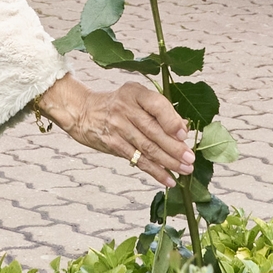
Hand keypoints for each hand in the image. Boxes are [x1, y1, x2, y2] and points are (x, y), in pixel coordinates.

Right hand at [36, 73, 197, 182]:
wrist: (83, 111)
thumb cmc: (118, 104)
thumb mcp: (135, 97)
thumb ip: (158, 110)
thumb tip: (183, 128)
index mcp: (135, 92)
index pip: (156, 105)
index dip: (171, 121)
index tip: (184, 134)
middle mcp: (125, 108)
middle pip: (154, 131)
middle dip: (174, 147)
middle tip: (190, 159)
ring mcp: (118, 127)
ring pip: (147, 147)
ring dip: (168, 162)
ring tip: (184, 170)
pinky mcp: (113, 144)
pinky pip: (137, 159)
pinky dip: (154, 171)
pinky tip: (168, 179)